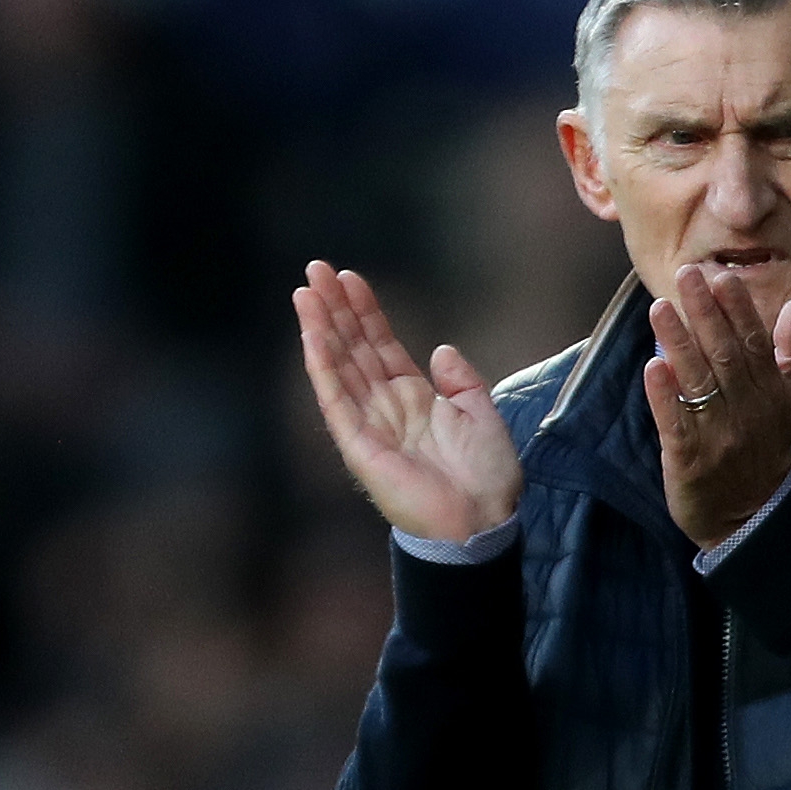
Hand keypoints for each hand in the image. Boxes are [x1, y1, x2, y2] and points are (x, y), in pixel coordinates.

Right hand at [292, 263, 521, 547]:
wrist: (482, 521)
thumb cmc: (486, 477)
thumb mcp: (482, 414)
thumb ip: (461, 380)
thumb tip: (440, 349)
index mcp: (414, 399)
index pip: (381, 345)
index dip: (365, 311)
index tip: (350, 277)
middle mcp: (386, 408)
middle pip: (353, 348)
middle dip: (335, 308)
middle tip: (316, 268)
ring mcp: (369, 425)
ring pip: (338, 367)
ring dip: (320, 328)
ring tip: (305, 290)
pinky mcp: (359, 446)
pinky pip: (336, 401)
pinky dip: (323, 368)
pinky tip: (312, 336)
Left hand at [643, 260, 790, 549]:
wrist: (750, 518)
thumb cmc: (762, 451)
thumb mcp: (787, 403)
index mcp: (769, 393)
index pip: (755, 344)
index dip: (739, 310)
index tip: (722, 277)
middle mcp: (746, 410)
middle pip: (725, 355)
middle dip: (705, 314)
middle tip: (686, 276)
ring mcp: (718, 435)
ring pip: (698, 383)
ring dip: (678, 343)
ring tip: (659, 309)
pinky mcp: (689, 459)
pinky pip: (676, 423)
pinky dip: (664, 396)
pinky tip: (652, 368)